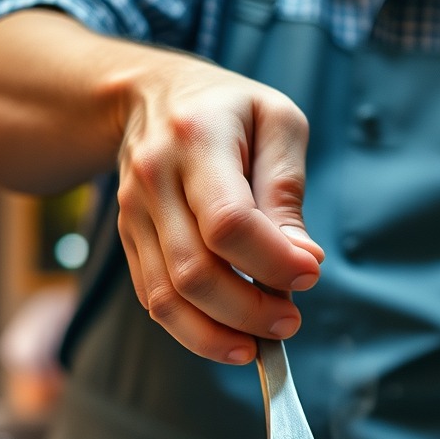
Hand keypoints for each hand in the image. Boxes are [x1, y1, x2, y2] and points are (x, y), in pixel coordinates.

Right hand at [116, 52, 323, 362]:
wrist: (149, 95)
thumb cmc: (228, 109)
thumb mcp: (277, 122)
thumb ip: (287, 191)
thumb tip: (302, 259)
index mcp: (198, 139)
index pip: (229, 222)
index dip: (272, 262)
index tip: (309, 274)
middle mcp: (155, 179)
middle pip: (196, 272)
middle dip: (250, 310)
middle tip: (290, 319)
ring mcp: (135, 214)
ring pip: (168, 298)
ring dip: (218, 335)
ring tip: (260, 343)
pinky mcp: (130, 242)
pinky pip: (155, 302)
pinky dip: (193, 331)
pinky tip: (230, 337)